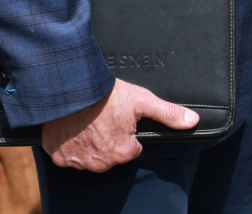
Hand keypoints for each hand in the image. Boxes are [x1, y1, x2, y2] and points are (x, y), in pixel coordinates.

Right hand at [41, 79, 198, 171]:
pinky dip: (71, 143)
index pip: (132, 148)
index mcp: (122, 152)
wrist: (70, 88)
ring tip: (89, 119)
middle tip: (105, 116)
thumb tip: (192, 121)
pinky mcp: (59, 156)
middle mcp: (101, 163)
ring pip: (91, 155)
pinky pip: (68, 154)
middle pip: (111, 153)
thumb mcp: (142, 100)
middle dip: (110, 137)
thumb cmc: (106, 93)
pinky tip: (74, 126)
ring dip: (90, 142)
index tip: (120, 117)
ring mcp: (78, 161)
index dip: (128, 130)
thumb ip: (167, 113)